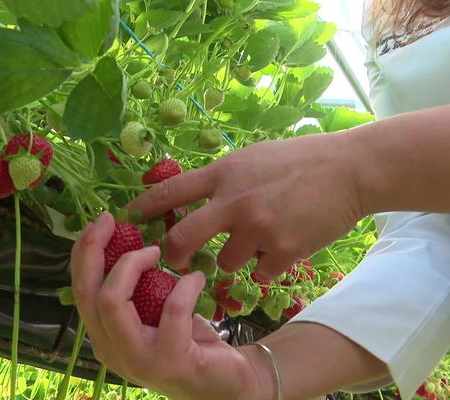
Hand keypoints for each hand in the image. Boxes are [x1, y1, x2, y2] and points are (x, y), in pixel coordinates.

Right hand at [70, 212, 268, 399]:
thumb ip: (136, 286)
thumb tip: (128, 237)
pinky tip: (197, 278)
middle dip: (95, 249)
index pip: (79, 288)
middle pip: (87, 292)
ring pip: (112, 301)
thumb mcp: (153, 310)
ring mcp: (136, 360)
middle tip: (115, 221)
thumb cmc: (186, 338)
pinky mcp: (169, 363)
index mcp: (102, 334)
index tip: (103, 220)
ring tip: (158, 251)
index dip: (84, 250)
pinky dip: (185, 285)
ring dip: (134, 265)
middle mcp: (110, 349)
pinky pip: (171, 309)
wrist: (225, 380)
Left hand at [128, 133, 363, 278]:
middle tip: (176, 261)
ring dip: (235, 258)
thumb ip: (223, 176)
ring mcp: (258, 228)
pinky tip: (283, 248)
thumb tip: (195, 193)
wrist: (350, 169)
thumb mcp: (252, 156)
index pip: (171, 191)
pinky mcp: (283, 251)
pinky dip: (267, 266)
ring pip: (225, 263)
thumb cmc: (299, 158)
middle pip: (183, 238)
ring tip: (258, 242)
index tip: (128, 217)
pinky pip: (260, 272)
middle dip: (174, 255)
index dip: (144, 206)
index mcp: (223, 173)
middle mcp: (234, 202)